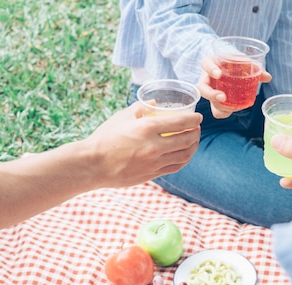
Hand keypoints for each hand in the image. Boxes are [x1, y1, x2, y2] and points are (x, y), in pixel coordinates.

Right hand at [85, 101, 202, 187]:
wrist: (93, 164)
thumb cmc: (105, 137)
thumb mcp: (122, 116)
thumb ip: (141, 108)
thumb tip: (154, 104)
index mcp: (148, 128)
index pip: (181, 123)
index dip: (194, 120)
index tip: (198, 117)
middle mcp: (154, 146)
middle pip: (186, 140)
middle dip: (196, 133)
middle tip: (197, 128)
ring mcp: (154, 162)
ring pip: (184, 156)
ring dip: (193, 147)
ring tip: (194, 141)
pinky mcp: (152, 174)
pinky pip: (175, 167)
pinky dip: (183, 160)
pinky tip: (184, 155)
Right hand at [197, 55, 271, 118]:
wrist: (233, 68)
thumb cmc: (236, 62)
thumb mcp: (244, 61)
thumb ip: (254, 67)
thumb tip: (267, 77)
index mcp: (212, 63)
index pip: (205, 63)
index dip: (210, 69)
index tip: (219, 74)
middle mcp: (208, 78)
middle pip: (202, 88)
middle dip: (211, 94)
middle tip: (223, 97)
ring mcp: (211, 91)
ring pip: (209, 102)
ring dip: (219, 107)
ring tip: (232, 107)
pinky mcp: (216, 102)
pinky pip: (217, 111)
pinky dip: (225, 112)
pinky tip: (234, 110)